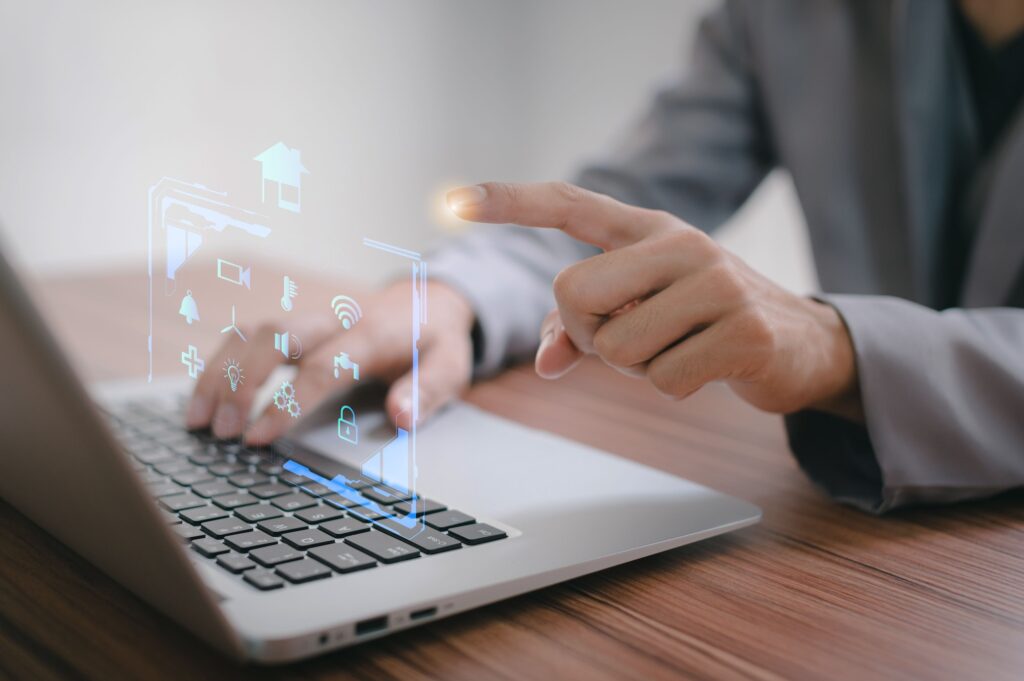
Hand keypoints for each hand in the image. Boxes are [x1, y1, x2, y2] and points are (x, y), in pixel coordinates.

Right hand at [186, 279, 475, 443]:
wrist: (427, 301)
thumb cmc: (435, 340)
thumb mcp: (451, 366)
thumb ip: (428, 390)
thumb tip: (400, 417)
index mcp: (372, 332)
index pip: (322, 366)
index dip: (287, 402)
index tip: (257, 437)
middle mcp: (333, 317)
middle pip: (274, 337)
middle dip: (242, 382)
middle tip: (222, 431)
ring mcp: (309, 316)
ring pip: (252, 332)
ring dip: (220, 373)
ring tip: (197, 421)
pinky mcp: (294, 323)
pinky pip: (247, 336)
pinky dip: (219, 365)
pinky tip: (203, 400)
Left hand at [447, 181, 861, 419]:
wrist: (799, 342)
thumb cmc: (701, 321)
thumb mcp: (642, 311)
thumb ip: (581, 328)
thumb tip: (543, 364)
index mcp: (648, 230)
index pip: (570, 203)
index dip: (510, 202)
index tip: (452, 200)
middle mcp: (680, 243)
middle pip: (573, 293)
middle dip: (588, 333)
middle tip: (630, 337)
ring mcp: (716, 282)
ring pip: (617, 346)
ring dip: (636, 367)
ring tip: (677, 348)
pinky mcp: (743, 330)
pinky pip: (664, 380)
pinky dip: (673, 387)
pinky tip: (706, 366)